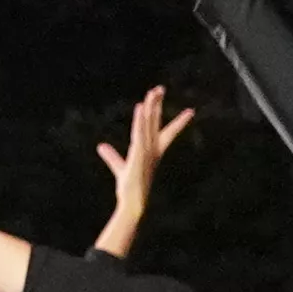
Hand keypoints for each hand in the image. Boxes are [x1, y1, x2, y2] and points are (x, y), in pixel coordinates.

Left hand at [93, 79, 198, 249]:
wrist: (133, 203)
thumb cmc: (129, 188)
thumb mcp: (120, 167)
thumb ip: (111, 156)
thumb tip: (101, 146)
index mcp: (153, 151)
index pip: (167, 132)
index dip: (178, 122)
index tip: (191, 112)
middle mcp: (153, 149)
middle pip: (156, 121)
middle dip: (157, 104)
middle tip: (160, 88)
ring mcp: (147, 150)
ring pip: (150, 123)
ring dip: (151, 106)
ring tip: (154, 91)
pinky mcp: (138, 154)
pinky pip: (140, 133)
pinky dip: (140, 120)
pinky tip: (141, 107)